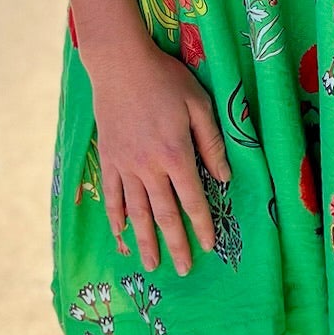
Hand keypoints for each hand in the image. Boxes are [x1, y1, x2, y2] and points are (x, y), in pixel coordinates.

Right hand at [85, 35, 231, 276]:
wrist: (120, 64)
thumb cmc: (165, 79)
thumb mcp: (199, 103)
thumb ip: (212, 142)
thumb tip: (225, 178)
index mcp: (176, 154)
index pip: (192, 199)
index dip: (200, 225)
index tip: (207, 246)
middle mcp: (149, 166)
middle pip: (163, 214)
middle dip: (174, 244)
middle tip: (182, 270)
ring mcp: (125, 165)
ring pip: (136, 212)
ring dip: (145, 241)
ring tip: (152, 264)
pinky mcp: (108, 159)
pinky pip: (112, 196)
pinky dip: (116, 219)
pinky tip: (121, 236)